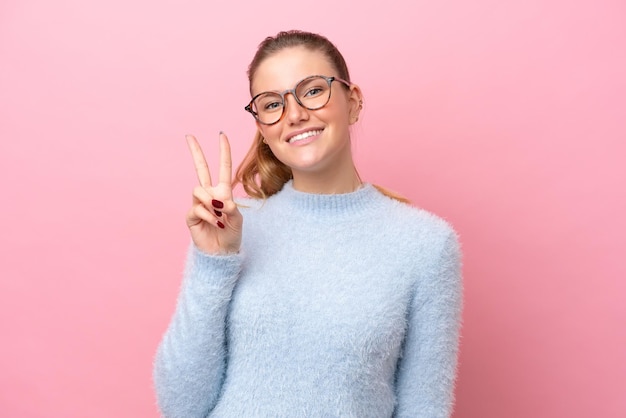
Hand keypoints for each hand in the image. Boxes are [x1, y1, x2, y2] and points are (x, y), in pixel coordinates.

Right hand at [185, 133, 241, 253]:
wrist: (221, 253)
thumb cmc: (232, 236)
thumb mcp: (238, 220)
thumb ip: (231, 208)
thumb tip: (219, 201)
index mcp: (223, 192)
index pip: (223, 168)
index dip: (223, 152)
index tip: (221, 135)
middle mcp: (210, 195)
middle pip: (201, 169)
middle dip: (196, 152)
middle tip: (189, 136)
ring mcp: (199, 204)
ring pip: (199, 189)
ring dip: (210, 202)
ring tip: (219, 216)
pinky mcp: (191, 215)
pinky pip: (197, 208)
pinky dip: (209, 216)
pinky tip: (215, 223)